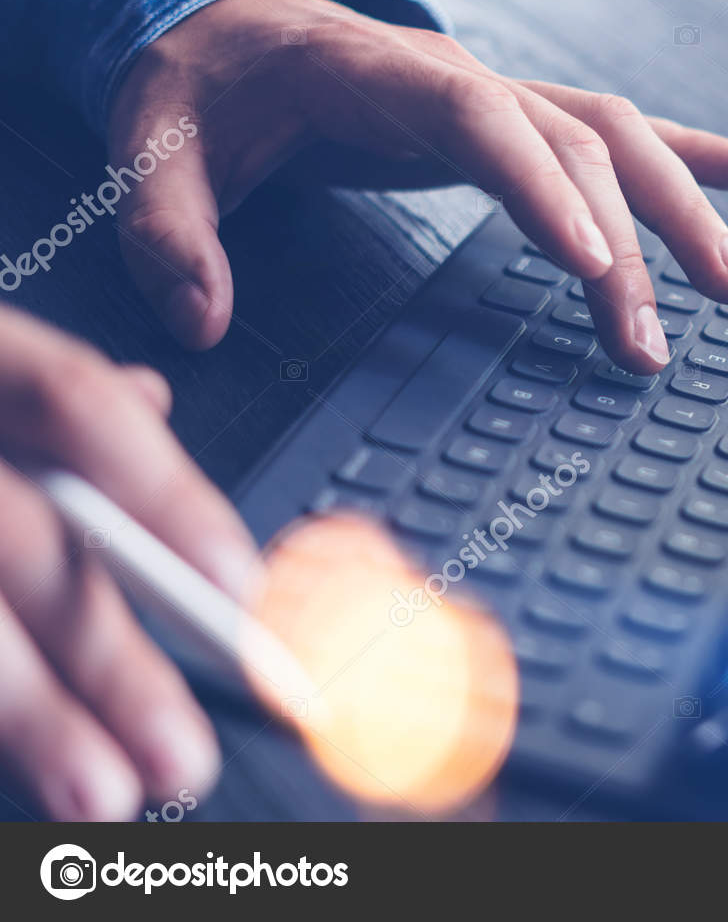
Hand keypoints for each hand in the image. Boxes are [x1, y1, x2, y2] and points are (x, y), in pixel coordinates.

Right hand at [0, 303, 258, 819]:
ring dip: (29, 714)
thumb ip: (44, 400)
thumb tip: (152, 399)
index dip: (166, 490)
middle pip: (19, 536)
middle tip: (185, 752)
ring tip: (102, 795)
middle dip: (106, 653)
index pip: (74, 399)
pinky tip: (11, 775)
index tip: (240, 585)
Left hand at [107, 0, 727, 372]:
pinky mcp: (512, 112)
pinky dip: (685, 148)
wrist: (227, 8)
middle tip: (654, 340)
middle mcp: (462, 76)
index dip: (549, 193)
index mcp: (382, 76)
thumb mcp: (152, 140)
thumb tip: (201, 323)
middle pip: (577, 143)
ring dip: (682, 207)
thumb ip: (168, 228)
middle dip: (635, 240)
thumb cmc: (202, 76)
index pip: (486, 124)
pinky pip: (613, 124)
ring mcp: (498, 91)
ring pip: (616, 135)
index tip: (600, 269)